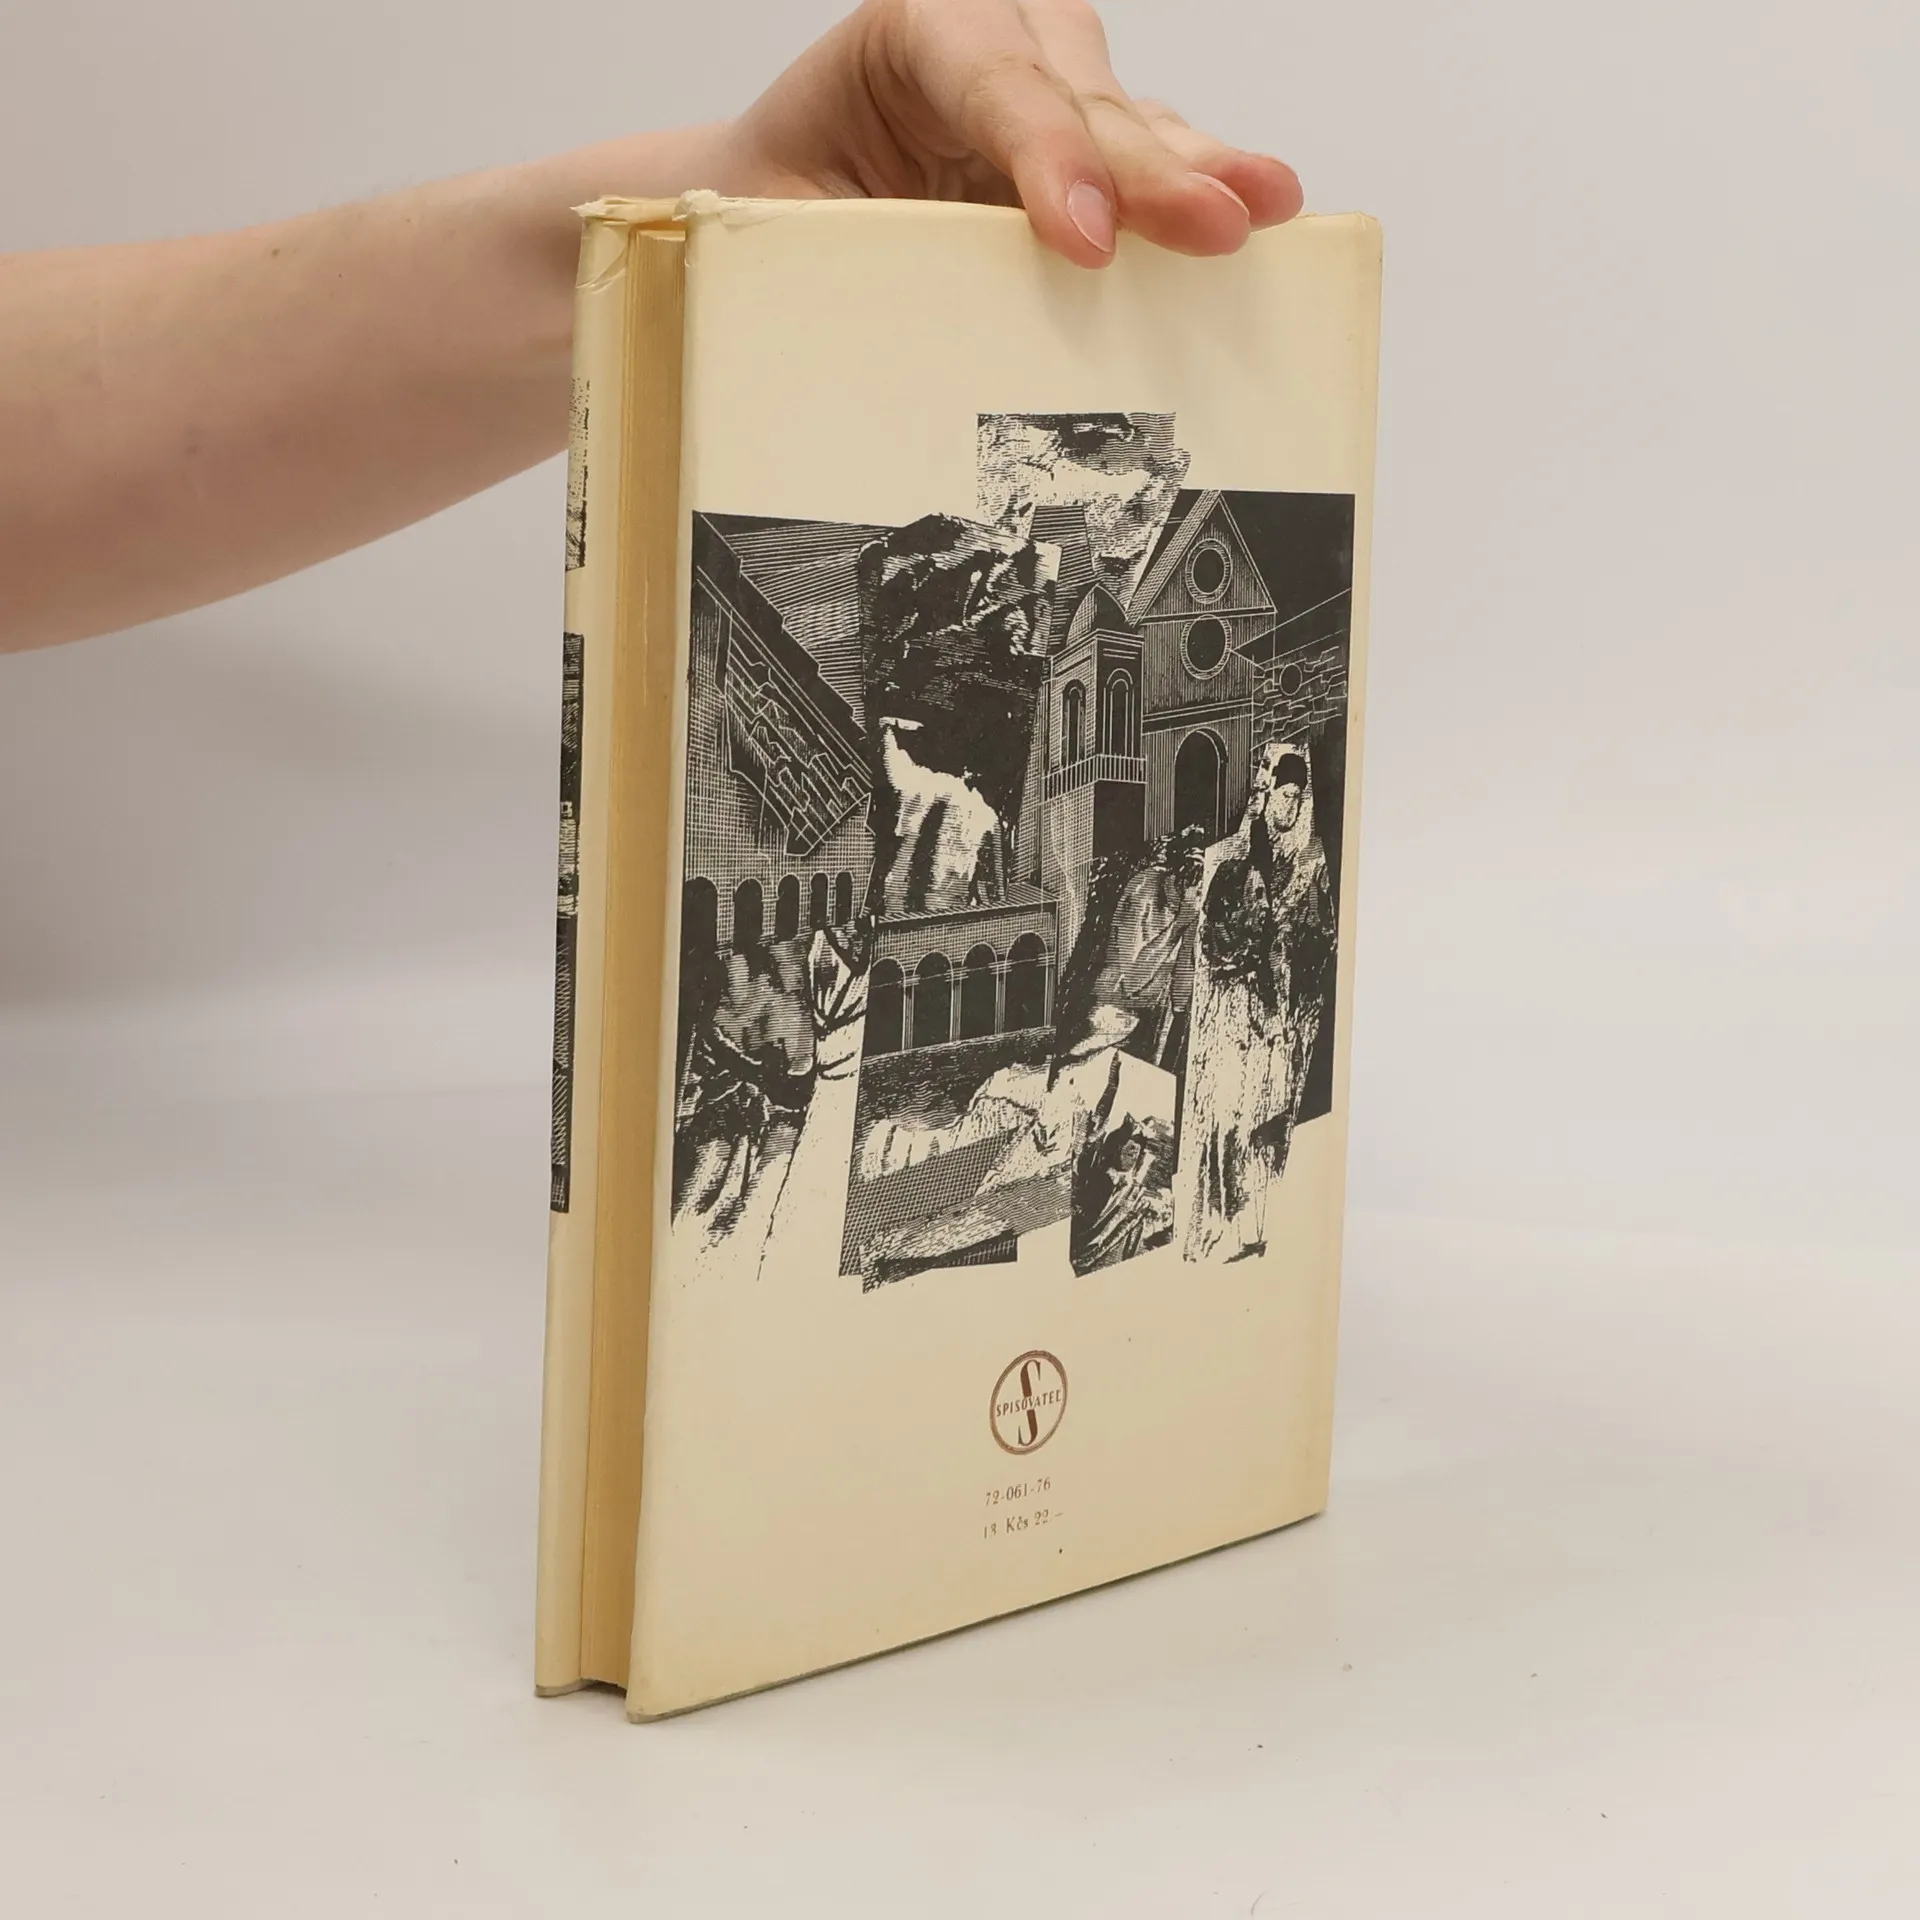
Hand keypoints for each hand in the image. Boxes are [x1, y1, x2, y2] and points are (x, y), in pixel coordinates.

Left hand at [712, 0, 1302, 266]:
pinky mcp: (1091, 142)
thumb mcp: (784, 223)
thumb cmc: (784, 200)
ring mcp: (1057, 84)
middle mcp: (997, 35)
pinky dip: (1197, 196)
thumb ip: (839, 254)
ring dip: (1198, 174)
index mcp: (910, 33)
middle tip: (1212, 227)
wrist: (786, 189)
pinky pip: (1152, 163)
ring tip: (1264, 208)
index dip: (1045, 156)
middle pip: (1084, 99)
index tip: (1085, 240)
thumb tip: (887, 347)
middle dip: (1149, 171)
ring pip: (1134, 122)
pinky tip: (1258, 216)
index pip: (991, 79)